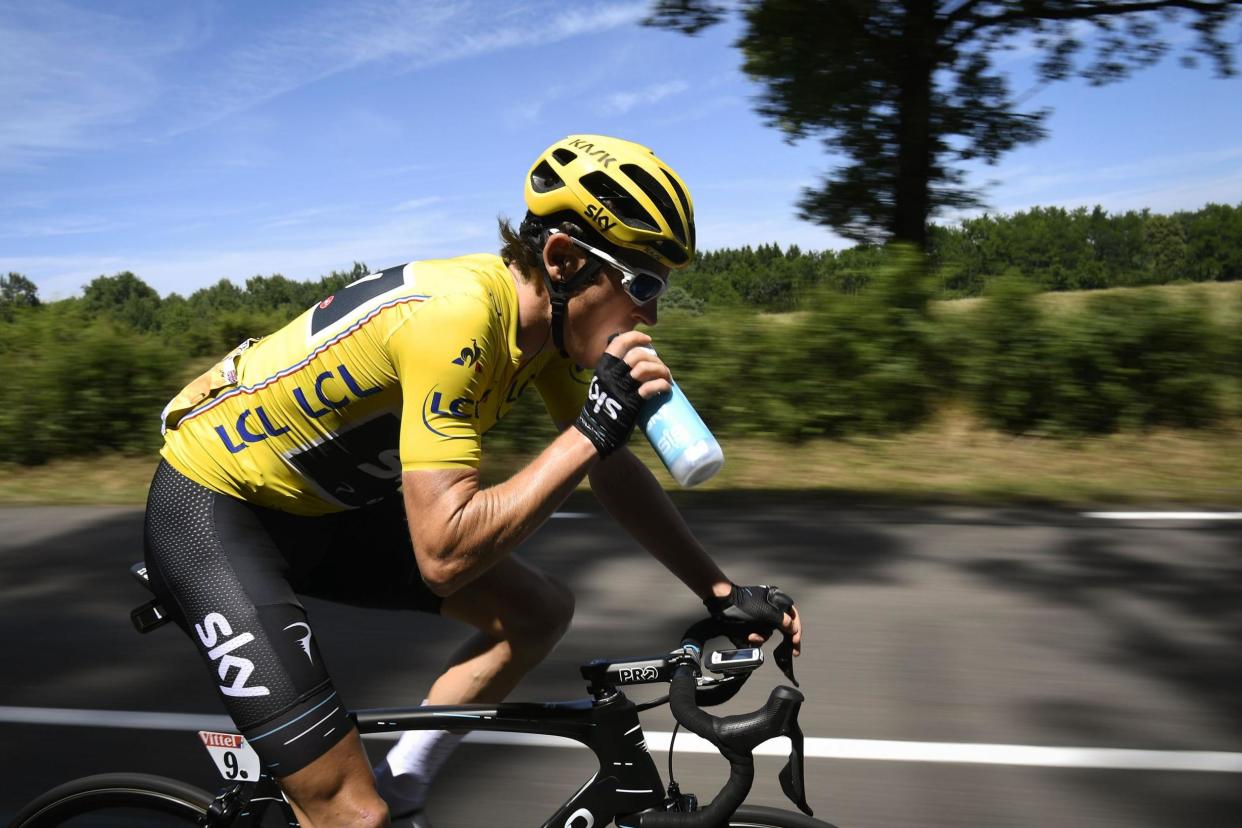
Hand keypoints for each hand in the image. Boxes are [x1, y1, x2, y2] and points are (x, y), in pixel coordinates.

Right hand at [573, 332, 671, 456]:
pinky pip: (650, 387)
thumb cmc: (601, 411)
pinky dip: (662, 385)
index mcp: (603, 369)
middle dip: (654, 359)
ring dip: (661, 370)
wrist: (594, 434)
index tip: (648, 340)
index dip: (635, 337)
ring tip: (667, 378)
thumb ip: (615, 376)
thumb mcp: (603, 386)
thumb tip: (637, 367)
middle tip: (661, 368)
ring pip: (644, 368)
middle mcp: (611, 376)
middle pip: (637, 354)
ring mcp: (621, 389)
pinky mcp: (631, 404)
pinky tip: (667, 388)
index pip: (618, 343)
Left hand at [706, 583, 801, 657]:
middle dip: (781, 639)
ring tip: (751, 636)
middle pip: (782, 627)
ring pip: (768, 633)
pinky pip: (757, 635)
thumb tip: (794, 628)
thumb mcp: (766, 612)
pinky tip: (747, 638)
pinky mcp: (750, 624)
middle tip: (792, 652)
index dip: (797, 629)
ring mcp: (760, 616)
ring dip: (761, 637)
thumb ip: (782, 621)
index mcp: (776, 601)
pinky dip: (753, 638)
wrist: (722, 604)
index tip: (796, 642)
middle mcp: (770, 608)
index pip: (793, 616)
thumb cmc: (744, 604)